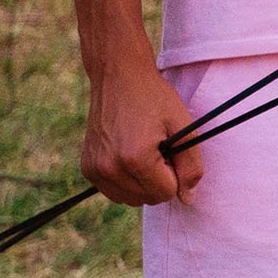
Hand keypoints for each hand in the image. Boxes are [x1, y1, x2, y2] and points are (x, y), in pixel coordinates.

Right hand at [84, 54, 198, 206]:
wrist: (118, 77)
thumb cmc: (154, 98)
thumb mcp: (182, 128)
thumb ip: (190, 166)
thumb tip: (188, 200)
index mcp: (136, 159)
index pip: (166, 193)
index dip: (176, 174)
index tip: (171, 150)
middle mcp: (110, 168)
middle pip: (148, 199)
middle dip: (160, 180)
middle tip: (158, 149)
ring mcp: (95, 170)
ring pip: (130, 199)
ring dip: (143, 184)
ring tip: (144, 151)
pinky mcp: (87, 168)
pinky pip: (114, 191)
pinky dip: (126, 181)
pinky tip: (129, 155)